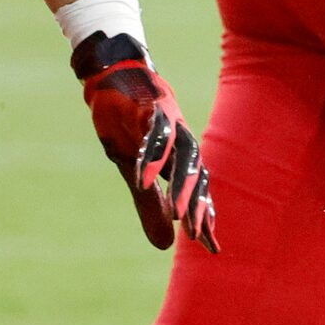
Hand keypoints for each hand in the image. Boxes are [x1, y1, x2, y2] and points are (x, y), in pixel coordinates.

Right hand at [72, 32, 217, 252]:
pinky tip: (146, 179)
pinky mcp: (149, 109)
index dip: (205, 218)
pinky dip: (150, 157)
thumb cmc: (127, 124)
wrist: (112, 75)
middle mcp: (181, 141)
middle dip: (198, 207)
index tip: (212, 249)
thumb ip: (150, 205)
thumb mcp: (134, 172)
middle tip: (198, 238)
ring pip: (183, 156)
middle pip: (197, 176)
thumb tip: (165, 245)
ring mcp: (168, 123)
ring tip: (179, 214)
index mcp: (179, 158)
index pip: (198, 192)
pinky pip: (153, 135)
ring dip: (181, 186)